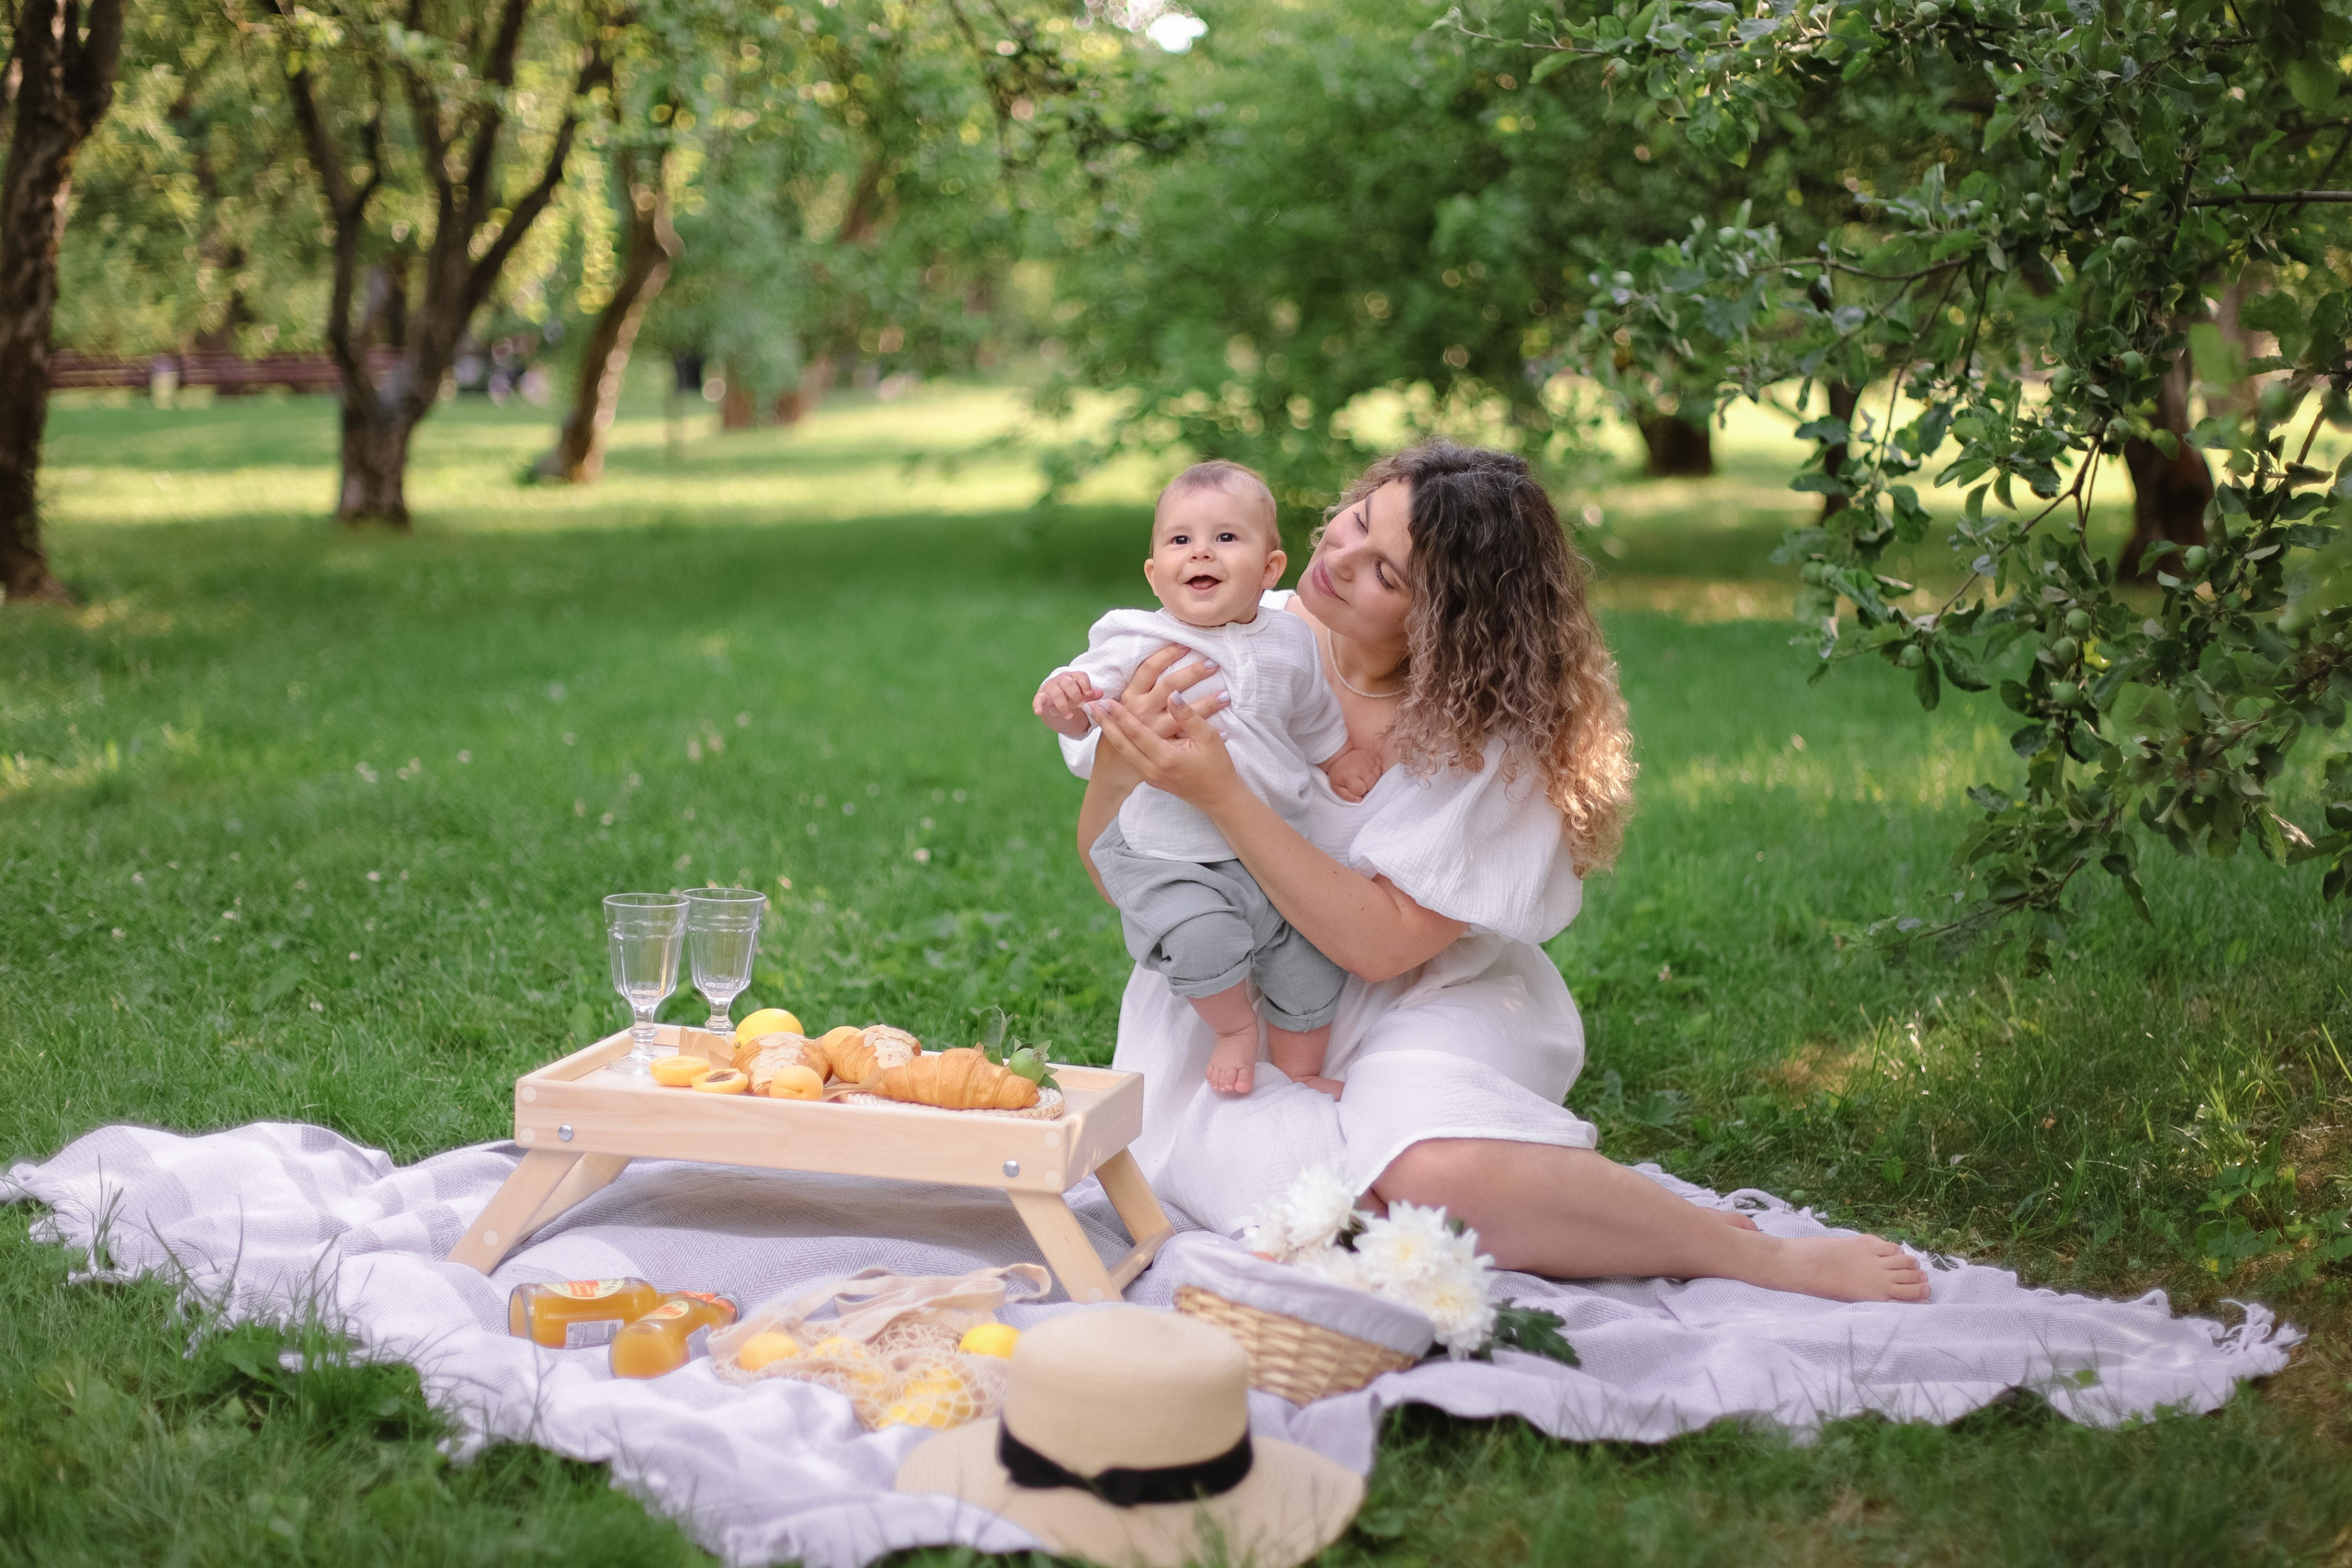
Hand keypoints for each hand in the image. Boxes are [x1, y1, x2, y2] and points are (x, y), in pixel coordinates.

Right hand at [1033, 671, 1100, 737]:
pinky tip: (1038, 712)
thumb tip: (1101, 693)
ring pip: (1056, 693)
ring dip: (1063, 705)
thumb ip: (1091, 695)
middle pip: (1069, 684)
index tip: (1090, 694)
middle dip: (1076, 695)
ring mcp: (1051, 688)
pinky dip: (1037, 705)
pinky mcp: (1042, 697)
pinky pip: (1038, 700)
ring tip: (1069, 716)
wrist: (1055, 699)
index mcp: (1074, 677)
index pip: (1080, 676)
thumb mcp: (1082, 695)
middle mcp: (1062, 680)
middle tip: (1081, 706)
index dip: (1085, 685)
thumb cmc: (1072, 695)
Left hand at [1090, 684, 1242, 809]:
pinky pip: (1130, 756)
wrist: (1219, 798)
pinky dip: (1120, 741)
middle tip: (1089, 705)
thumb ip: (1188, 716)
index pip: (1137, 733)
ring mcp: (1150, 776)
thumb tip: (1172, 694)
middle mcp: (1152, 769)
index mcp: (1166, 758)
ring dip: (1109, 732)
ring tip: (1097, 715)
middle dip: (1105, 723)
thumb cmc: (1218, 767)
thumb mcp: (1209, 738)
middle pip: (1122, 743)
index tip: (1106, 700)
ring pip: (1124, 751)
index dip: (1120, 715)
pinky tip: (1115, 729)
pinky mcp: (1150, 778)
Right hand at [1118, 642, 1225, 738]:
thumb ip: (1142, 685)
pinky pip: (1191, 736)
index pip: (1149, 668)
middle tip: (1212, 664)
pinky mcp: (1164, 746)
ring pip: (1185, 712)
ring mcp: (1153, 729)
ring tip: (1226, 695)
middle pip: (1169, 684)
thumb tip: (1166, 656)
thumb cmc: (1127, 723)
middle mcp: (1140, 710)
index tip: (1187, 646)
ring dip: (1208, 703)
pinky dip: (1209, 733)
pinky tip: (1226, 729)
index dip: (1167, 654)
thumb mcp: (1128, 702)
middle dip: (1193, 672)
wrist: (1117, 759)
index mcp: (1131, 695)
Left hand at [1323, 747, 1383, 803]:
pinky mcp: (1376, 760)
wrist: (1340, 752)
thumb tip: (1359, 800)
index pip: (1360, 790)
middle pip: (1370, 786)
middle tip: (1358, 780)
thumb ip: (1346, 796)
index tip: (1353, 786)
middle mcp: (1362, 768)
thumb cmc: (1338, 772)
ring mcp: (1370, 763)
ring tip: (1362, 776)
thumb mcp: (1336, 786)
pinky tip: (1368, 772)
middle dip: (1365, 786)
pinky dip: (1376, 774)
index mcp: (1350, 775)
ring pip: (1376, 780)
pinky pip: (1380, 773)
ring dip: (1371, 781)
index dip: (1357, 791)